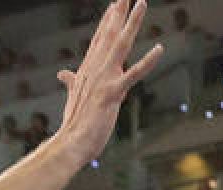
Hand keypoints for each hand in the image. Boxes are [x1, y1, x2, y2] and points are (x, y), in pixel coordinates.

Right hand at [53, 0, 163, 161]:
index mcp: (88, 70)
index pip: (99, 40)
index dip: (107, 21)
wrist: (71, 142)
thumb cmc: (74, 123)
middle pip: (109, 35)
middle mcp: (96, 69)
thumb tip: (62, 74)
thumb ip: (71, 82)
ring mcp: (104, 79)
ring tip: (141, 3)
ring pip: (121, 45)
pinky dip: (148, 61)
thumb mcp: (74, 97)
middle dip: (118, 13)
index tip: (114, 5)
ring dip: (132, 23)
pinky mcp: (113, 93)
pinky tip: (160, 48)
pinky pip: (134, 74)